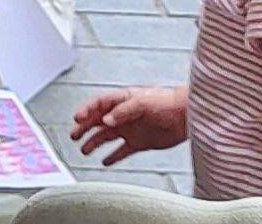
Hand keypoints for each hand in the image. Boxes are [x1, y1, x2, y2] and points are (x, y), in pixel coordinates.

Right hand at [69, 86, 190, 162]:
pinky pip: (122, 151)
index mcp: (124, 100)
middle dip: (85, 128)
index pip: (100, 104)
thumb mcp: (143, 103)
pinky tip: (104, 161)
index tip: (77, 118)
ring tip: (84, 150)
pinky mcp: (140, 143)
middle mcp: (124, 115)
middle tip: (73, 135)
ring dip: (94, 142)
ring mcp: (131, 129)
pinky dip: (113, 156)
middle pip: (99, 121)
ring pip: (107, 136)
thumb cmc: (168, 104)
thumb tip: (105, 120)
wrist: (188, 118)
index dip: (87, 110)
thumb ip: (123, 111)